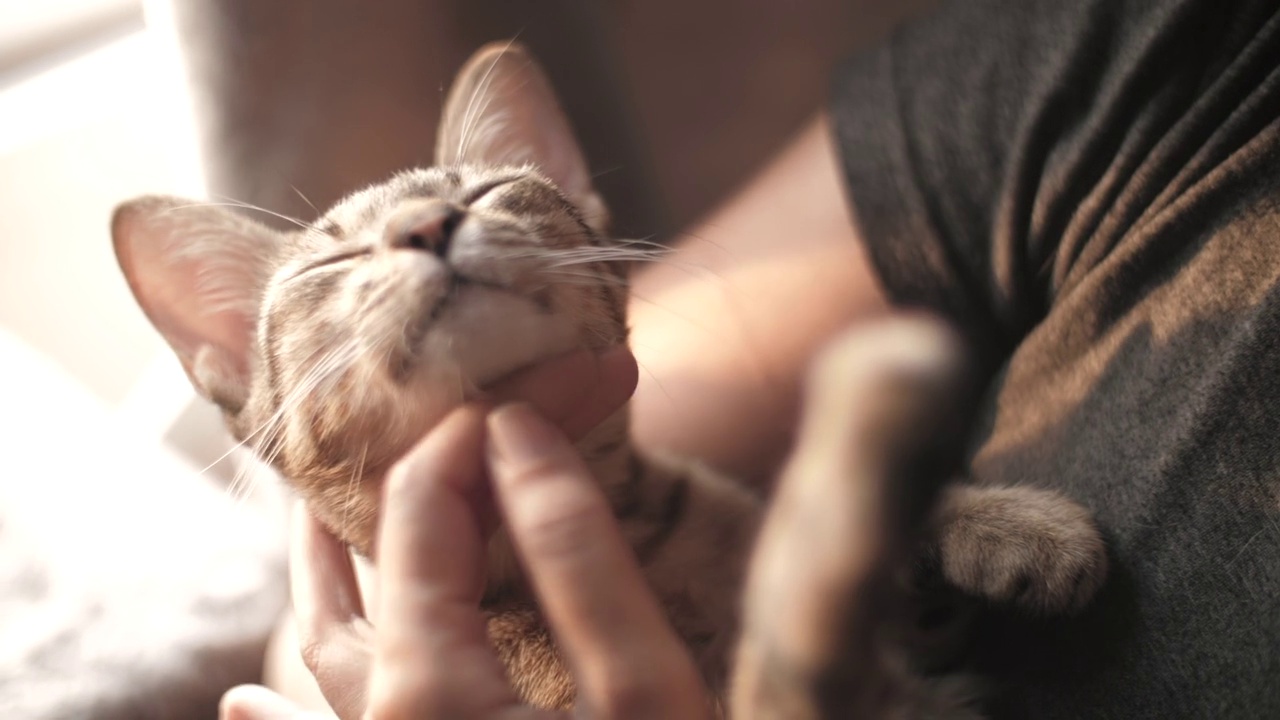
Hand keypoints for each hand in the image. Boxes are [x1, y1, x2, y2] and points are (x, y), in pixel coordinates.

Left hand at [221, 347, 711, 718]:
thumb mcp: (643, 687)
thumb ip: (574, 556)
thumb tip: (514, 433)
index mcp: (427, 689)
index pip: (423, 514)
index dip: (468, 438)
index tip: (525, 392)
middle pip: (340, 582)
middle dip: (361, 498)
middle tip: (367, 427)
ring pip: (317, 663)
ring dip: (314, 586)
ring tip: (305, 528)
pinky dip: (288, 713)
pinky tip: (248, 714)